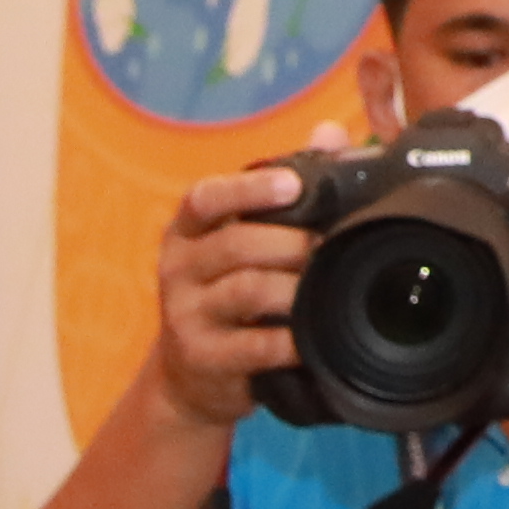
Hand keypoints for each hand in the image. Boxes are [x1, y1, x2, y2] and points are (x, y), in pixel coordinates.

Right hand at [147, 162, 312, 431]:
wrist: (190, 375)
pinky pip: (255, 346)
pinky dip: (290, 341)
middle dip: (291, 244)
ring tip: (326, 287)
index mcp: (186, 231)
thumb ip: (284, 188)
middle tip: (329, 246)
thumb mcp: (241, 238)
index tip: (292, 184)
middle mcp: (178, 269)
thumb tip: (330, 133)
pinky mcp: (203, 359)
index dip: (248, 188)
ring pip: (247, 291)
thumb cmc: (227, 293)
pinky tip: (311, 337)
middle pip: (236, 245)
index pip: (204, 199)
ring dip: (295, 288)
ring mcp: (186, 315)